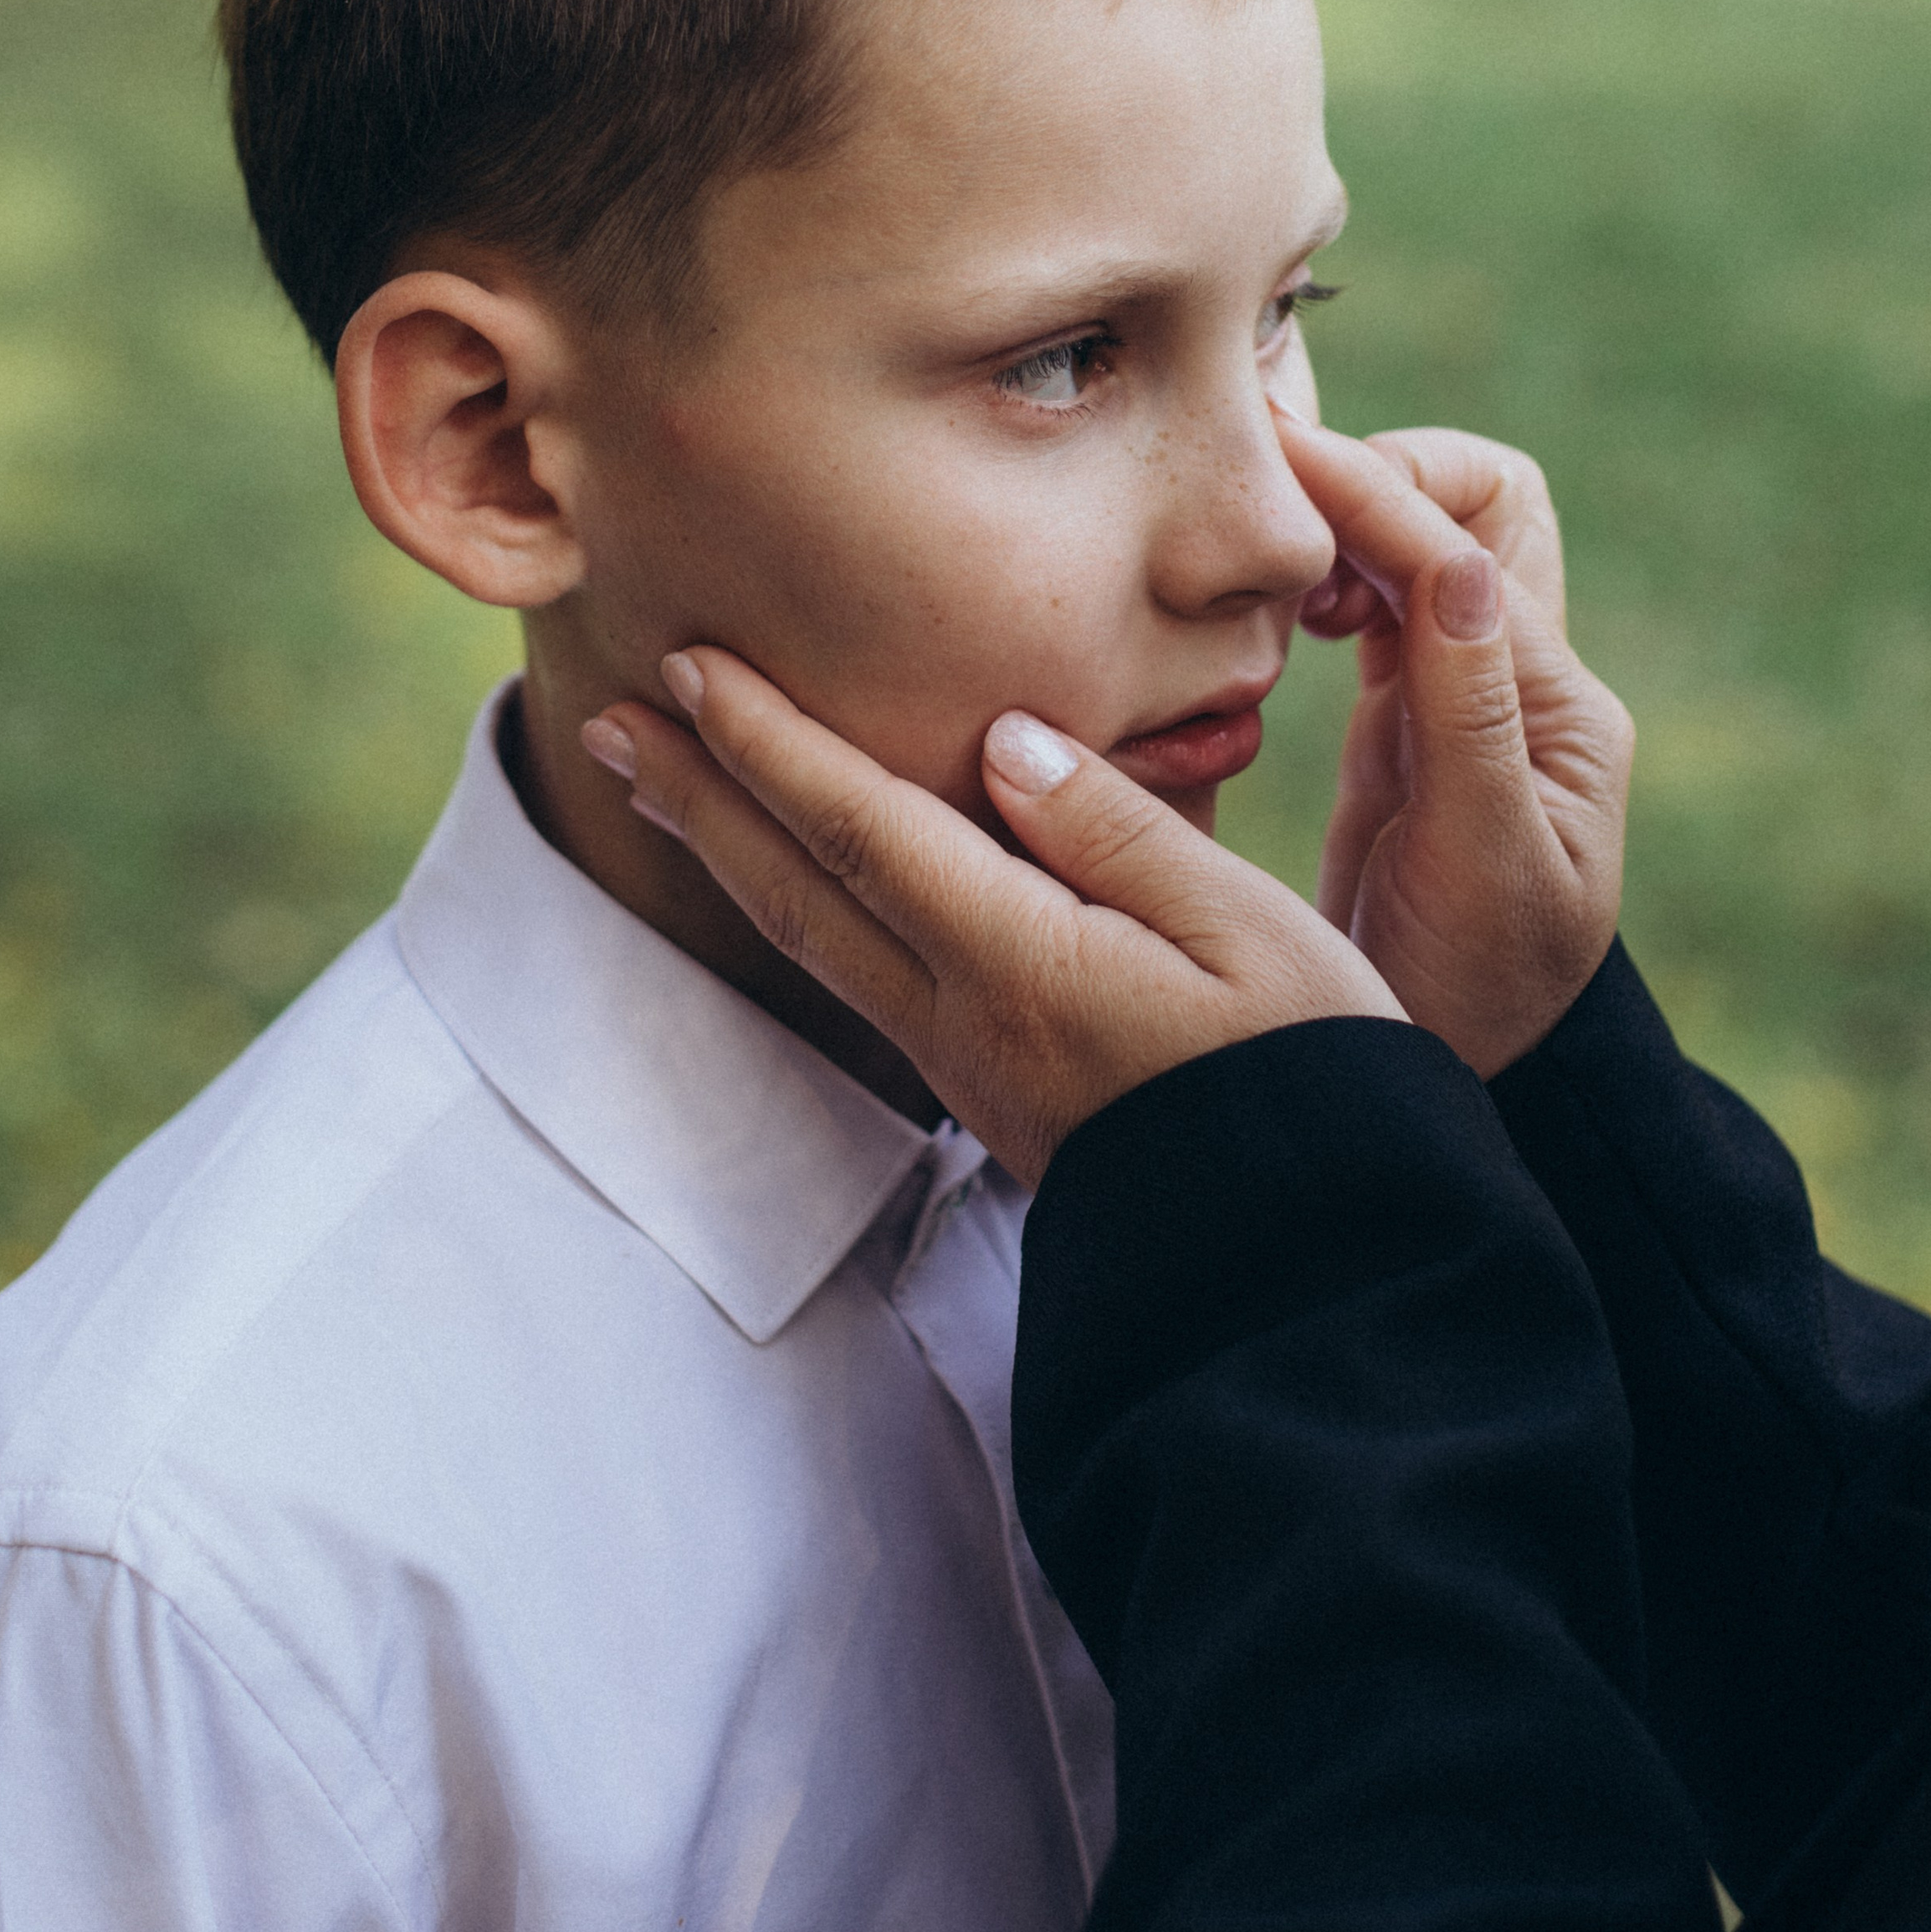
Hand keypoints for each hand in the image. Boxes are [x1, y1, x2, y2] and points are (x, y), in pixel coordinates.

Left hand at [582, 656, 1406, 1186]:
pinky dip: (797, 906)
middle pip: (799, 889)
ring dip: (730, 851)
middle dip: (703, 794)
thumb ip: (1121, 830)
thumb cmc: (1312, 1077)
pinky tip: (791, 879)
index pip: (861, 831)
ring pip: (814, 940)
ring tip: (665, 784)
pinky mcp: (991, 1092)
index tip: (690, 666)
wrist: (1317, 1265)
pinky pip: (859, 976)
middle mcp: (965, 1019)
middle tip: (613, 715)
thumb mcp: (1247, 926)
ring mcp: (968, 1065)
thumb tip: (1004, 743)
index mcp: (1021, 964)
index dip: (769, 744)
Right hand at [1274, 416, 1633, 1074]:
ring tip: (1255, 560)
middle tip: (1266, 502)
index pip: (1466, 546)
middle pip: (1471, 504)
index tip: (1276, 456)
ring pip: (1415, 547)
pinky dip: (1320, 580)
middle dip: (1377, 475)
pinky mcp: (1402, 726)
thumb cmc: (1481, 1000)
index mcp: (1556, 711)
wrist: (1467, 1082)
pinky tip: (1262, 617)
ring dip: (1342, 524)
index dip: (1373, 489)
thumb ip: (1468, 720)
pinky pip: (1373, 607)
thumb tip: (1455, 566)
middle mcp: (1519, 685)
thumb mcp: (1487, 870)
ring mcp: (1460, 701)